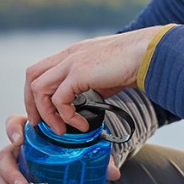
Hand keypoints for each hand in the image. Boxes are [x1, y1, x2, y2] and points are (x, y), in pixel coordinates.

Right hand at [0, 110, 121, 183]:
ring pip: (0, 178)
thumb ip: (97, 160)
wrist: (70, 167)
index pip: (14, 124)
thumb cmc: (72, 153)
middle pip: (3, 156)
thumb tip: (113, 174)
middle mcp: (18, 150)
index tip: (19, 141)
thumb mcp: (84, 152)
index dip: (12, 130)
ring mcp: (14, 168)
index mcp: (32, 134)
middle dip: (11, 173)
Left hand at [23, 27, 167, 134]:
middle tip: (40, 125)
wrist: (151, 53)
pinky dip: (66, 116)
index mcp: (73, 54)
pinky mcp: (79, 72)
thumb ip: (91, 88)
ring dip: (47, 113)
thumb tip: (85, 106)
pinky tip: (82, 126)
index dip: (35, 94)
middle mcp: (69, 55)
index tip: (43, 114)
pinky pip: (59, 99)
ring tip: (62, 130)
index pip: (40, 70)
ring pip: (39, 87)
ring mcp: (72, 61)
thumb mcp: (105, 77)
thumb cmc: (135, 65)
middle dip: (32, 103)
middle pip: (32, 76)